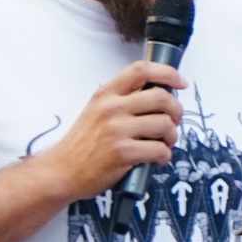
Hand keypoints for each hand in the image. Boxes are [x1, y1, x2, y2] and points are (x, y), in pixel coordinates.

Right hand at [45, 60, 185, 198]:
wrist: (61, 172)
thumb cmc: (80, 146)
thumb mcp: (95, 112)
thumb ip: (121, 101)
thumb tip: (158, 98)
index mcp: (105, 95)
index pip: (141, 70)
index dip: (168, 73)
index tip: (181, 82)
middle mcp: (111, 108)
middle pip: (162, 98)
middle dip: (176, 111)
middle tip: (173, 121)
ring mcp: (117, 130)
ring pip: (165, 125)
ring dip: (172, 136)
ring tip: (164, 143)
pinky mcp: (123, 153)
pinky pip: (160, 150)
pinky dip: (165, 155)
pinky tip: (156, 158)